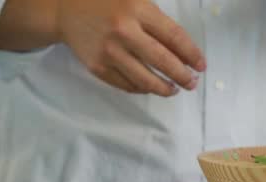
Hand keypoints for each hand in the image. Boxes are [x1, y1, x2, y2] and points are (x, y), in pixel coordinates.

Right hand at [57, 0, 205, 95]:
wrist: (65, 10)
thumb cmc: (106, 3)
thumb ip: (157, 20)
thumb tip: (184, 51)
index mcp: (137, 9)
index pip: (174, 37)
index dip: (192, 54)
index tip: (201, 66)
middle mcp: (124, 31)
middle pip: (162, 61)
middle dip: (182, 75)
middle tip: (192, 83)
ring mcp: (109, 52)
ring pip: (145, 79)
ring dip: (164, 88)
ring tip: (174, 89)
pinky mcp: (98, 67)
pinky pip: (126, 84)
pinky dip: (142, 89)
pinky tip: (151, 87)